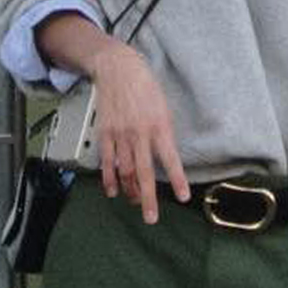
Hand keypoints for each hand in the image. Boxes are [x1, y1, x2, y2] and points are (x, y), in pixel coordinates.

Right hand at [90, 42, 189, 223]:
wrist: (118, 69)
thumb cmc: (145, 88)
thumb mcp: (164, 108)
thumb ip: (164, 134)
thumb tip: (164, 159)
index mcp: (159, 126)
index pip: (170, 159)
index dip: (177, 179)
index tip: (182, 197)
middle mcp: (140, 133)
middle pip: (143, 172)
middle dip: (148, 198)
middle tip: (151, 218)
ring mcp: (120, 135)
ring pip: (124, 171)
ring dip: (130, 191)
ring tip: (136, 203)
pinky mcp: (105, 133)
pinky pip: (107, 161)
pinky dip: (109, 179)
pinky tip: (112, 191)